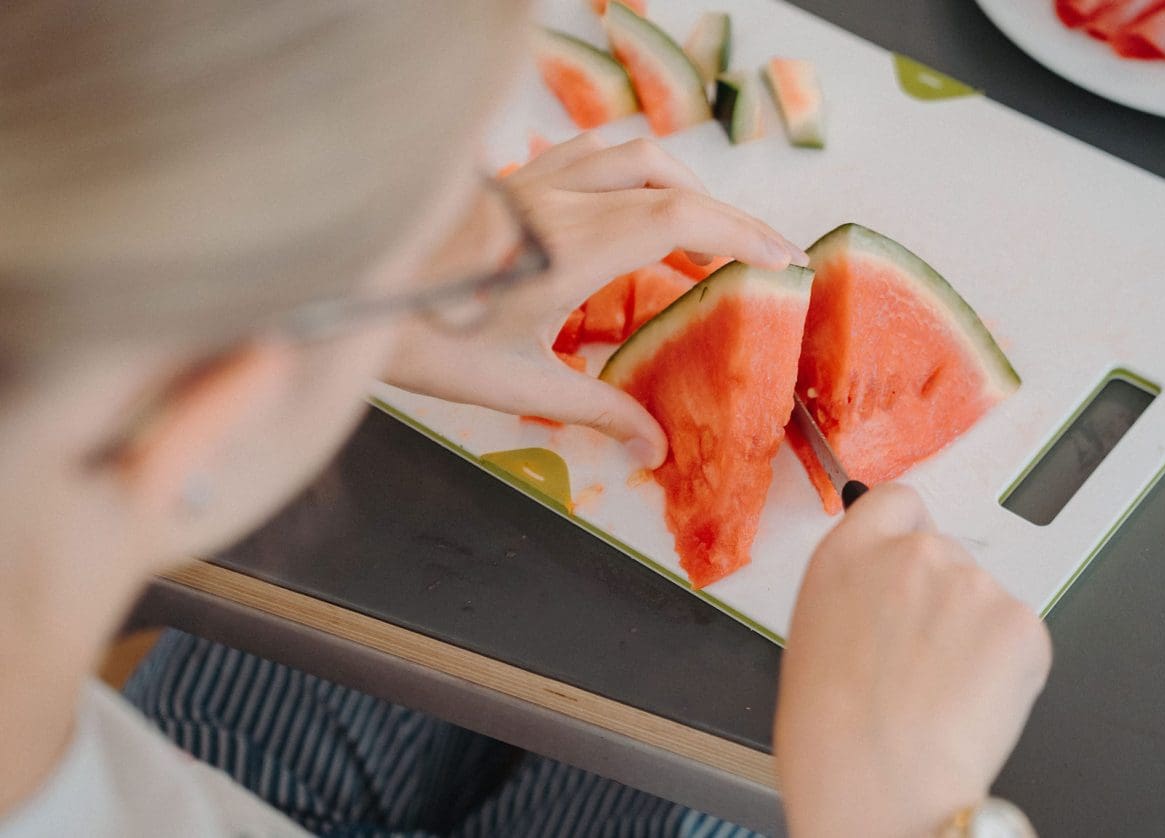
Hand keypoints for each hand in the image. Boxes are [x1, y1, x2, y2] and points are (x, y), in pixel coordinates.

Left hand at [381, 133, 807, 466]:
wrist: (349, 291)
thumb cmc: (426, 337)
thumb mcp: (517, 385)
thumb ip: (596, 409)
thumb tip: (654, 446)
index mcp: (571, 250)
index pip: (679, 218)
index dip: (741, 233)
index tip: (782, 258)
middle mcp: (559, 202)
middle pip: (668, 179)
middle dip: (725, 212)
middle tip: (755, 251)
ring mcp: (532, 180)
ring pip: (628, 150)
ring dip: (677, 181)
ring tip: (697, 224)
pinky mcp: (510, 178)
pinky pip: (586, 151)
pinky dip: (626, 168)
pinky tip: (624, 201)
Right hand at [775, 484, 1052, 837]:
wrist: (878, 779)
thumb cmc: (831, 733)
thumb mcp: (812, 637)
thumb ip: (855, 595)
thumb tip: (884, 599)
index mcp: (849, 554)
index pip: (897, 503)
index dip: (909, 534)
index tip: (913, 558)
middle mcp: (913, 554)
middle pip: (949, 556)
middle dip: (946, 602)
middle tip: (926, 662)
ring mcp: (972, 583)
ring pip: (986, 603)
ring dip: (976, 639)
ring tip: (942, 695)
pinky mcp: (1020, 622)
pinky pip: (1021, 638)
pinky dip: (1008, 670)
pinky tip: (971, 704)